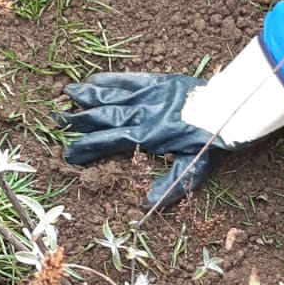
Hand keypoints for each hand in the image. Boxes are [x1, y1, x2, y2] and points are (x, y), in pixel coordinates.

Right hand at [59, 71, 218, 205]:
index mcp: (145, 136)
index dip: (86, 148)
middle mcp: (140, 114)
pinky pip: (127, 79)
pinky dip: (109, 79)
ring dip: (87, 96)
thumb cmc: (209, 140)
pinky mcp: (155, 81)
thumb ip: (169, 185)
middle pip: (102, 117)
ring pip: (110, 96)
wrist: (227, 108)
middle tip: (56, 121)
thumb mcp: (192, 168)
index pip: (107, 142)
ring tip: (65, 95)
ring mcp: (147, 95)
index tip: (68, 153)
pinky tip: (93, 80)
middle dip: (77, 120)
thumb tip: (147, 205)